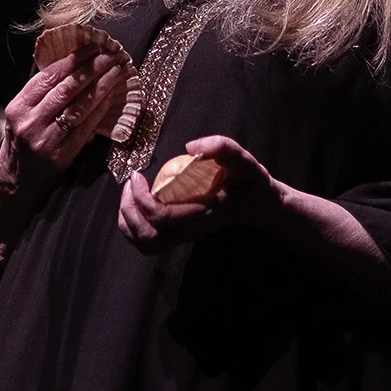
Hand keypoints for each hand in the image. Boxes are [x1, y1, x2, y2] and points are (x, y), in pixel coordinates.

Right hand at [0, 43, 130, 263]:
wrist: (15, 182)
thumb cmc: (22, 142)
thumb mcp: (22, 115)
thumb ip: (41, 94)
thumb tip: (74, 66)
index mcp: (18, 106)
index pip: (48, 76)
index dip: (72, 60)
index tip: (91, 47)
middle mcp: (29, 121)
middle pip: (65, 88)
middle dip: (90, 68)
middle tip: (110, 54)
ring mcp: (45, 138)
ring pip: (78, 106)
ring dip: (100, 86)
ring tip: (116, 71)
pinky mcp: (61, 153)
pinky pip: (85, 126)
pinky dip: (100, 109)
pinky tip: (111, 97)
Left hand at [117, 134, 283, 253]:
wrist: (262, 206)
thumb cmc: (251, 183)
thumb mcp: (244, 161)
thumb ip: (223, 148)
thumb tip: (191, 147)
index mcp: (202, 213)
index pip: (160, 215)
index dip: (140, 197)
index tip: (137, 175)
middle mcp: (191, 229)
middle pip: (147, 235)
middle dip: (129, 209)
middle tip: (130, 184)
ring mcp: (185, 235)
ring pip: (146, 243)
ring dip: (128, 221)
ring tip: (129, 195)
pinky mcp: (181, 235)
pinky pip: (150, 243)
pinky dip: (134, 228)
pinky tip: (136, 206)